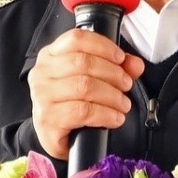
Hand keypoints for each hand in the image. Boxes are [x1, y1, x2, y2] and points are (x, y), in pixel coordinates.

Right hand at [29, 29, 144, 160]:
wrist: (57, 138)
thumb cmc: (72, 105)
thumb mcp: (94, 80)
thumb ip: (116, 68)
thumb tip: (135, 65)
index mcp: (50, 56)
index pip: (76, 39)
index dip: (103, 46)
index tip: (120, 59)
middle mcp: (42, 73)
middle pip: (83, 62)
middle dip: (112, 73)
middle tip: (126, 85)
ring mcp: (42, 96)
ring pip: (84, 86)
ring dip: (112, 96)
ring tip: (123, 104)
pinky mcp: (47, 119)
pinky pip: (83, 111)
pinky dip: (105, 114)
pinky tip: (115, 118)